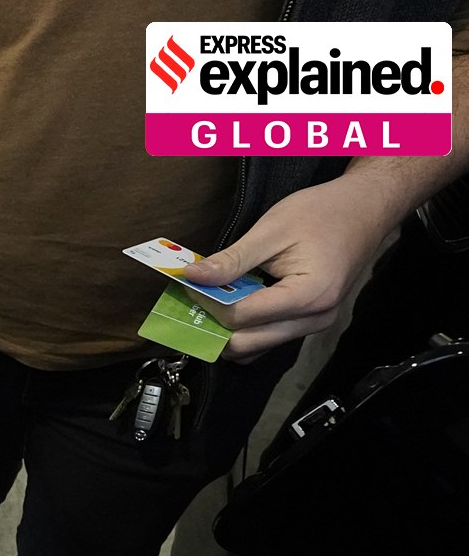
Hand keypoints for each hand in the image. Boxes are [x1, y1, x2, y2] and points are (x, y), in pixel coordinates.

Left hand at [183, 175, 399, 362]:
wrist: (365, 209)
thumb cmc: (323, 213)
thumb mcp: (271, 231)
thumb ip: (232, 260)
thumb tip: (193, 276)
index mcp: (308, 296)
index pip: (241, 318)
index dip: (208, 303)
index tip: (191, 283)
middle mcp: (315, 319)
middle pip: (247, 344)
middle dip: (214, 325)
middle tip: (194, 299)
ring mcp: (315, 324)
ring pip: (257, 346)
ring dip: (229, 329)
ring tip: (212, 300)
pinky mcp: (310, 321)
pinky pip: (269, 336)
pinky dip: (246, 326)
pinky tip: (235, 301)